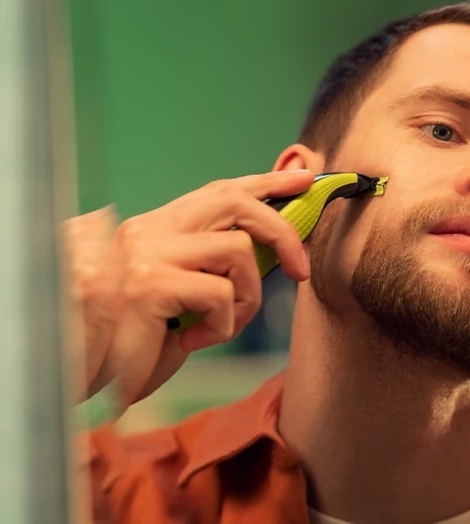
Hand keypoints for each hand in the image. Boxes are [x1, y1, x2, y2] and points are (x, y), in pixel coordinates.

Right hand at [63, 170, 314, 409]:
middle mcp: (146, 231)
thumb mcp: (182, 299)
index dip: (265, 182)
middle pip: (235, 203)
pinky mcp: (150, 283)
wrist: (80, 377)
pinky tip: (193, 341)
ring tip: (217, 327)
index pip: (218, 191)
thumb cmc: (131, 345)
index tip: (304, 178)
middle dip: (281, 231)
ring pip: (238, 250)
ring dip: (246, 298)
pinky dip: (222, 325)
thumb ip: (213, 269)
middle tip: (300, 270)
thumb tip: (274, 255)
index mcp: (154, 230)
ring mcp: (145, 253)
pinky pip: (221, 294)